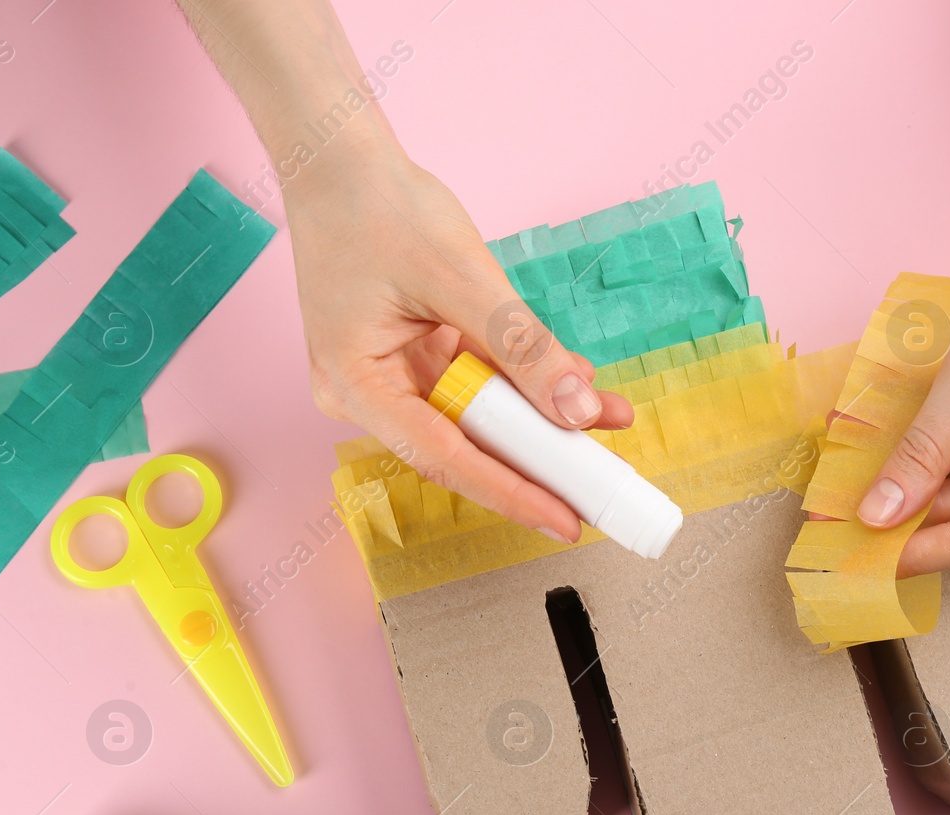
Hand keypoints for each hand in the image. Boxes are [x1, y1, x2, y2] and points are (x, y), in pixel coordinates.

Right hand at [284, 139, 632, 542]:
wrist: (342, 158)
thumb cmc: (381, 206)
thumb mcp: (463, 278)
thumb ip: (524, 349)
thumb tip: (579, 412)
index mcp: (356, 386)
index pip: (445, 459)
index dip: (512, 494)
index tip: (565, 521)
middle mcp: (367, 395)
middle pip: (464, 447)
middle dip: (538, 458)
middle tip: (602, 486)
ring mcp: (389, 378)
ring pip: (478, 417)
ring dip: (540, 419)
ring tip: (607, 424)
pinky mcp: (414, 358)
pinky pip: (477, 385)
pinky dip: (523, 385)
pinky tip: (576, 389)